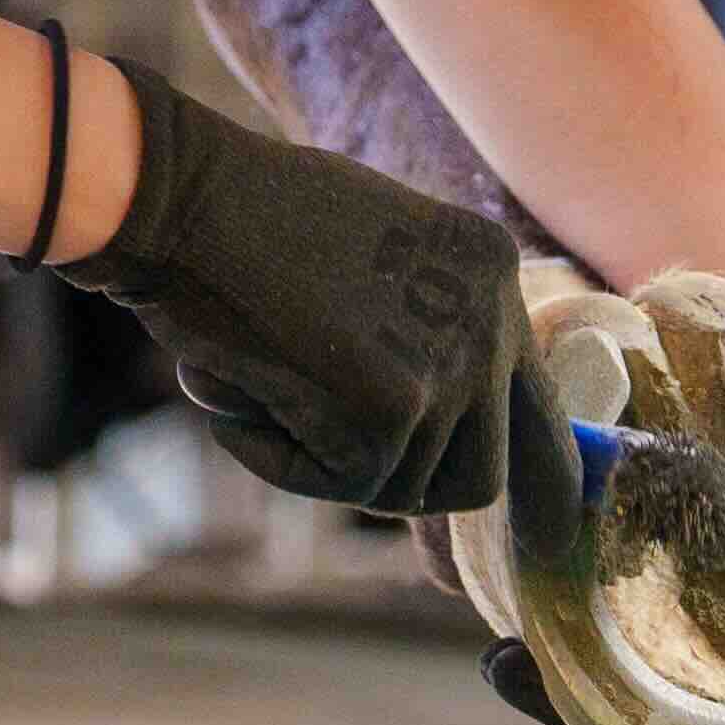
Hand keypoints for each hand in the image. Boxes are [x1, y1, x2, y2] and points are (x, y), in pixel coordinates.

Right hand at [47, 55, 519, 516]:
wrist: (187, 194)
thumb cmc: (241, 214)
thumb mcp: (361, 257)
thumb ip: (412, 329)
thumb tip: (424, 442)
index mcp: (490, 268)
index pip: (537, 404)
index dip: (531, 477)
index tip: (537, 531)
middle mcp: (493, 315)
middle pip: (483, 472)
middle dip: (413, 490)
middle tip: (343, 467)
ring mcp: (449, 365)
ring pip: (406, 489)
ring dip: (327, 464)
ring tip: (262, 391)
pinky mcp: (394, 409)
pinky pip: (341, 487)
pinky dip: (278, 461)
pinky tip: (239, 402)